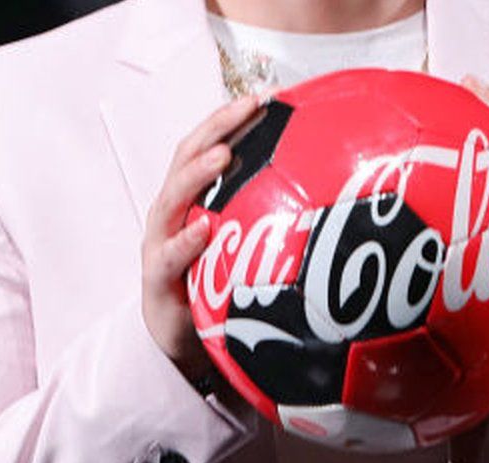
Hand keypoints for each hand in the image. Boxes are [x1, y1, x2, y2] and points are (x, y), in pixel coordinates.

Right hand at [141, 94, 260, 380]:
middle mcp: (171, 212)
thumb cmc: (213, 283)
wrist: (179, 339)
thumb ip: (269, 220)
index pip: (206, 146)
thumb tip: (330, 202)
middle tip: (247, 108)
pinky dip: (186, 241)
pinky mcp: (157, 279)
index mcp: (191, 198)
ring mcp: (160, 242)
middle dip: (215, 128)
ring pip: (171, 199)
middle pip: (186, 157)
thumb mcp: (242, 246)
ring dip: (197, 175)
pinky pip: (168, 256)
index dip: (230, 119)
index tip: (267, 97)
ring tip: (223, 156)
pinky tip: (205, 229)